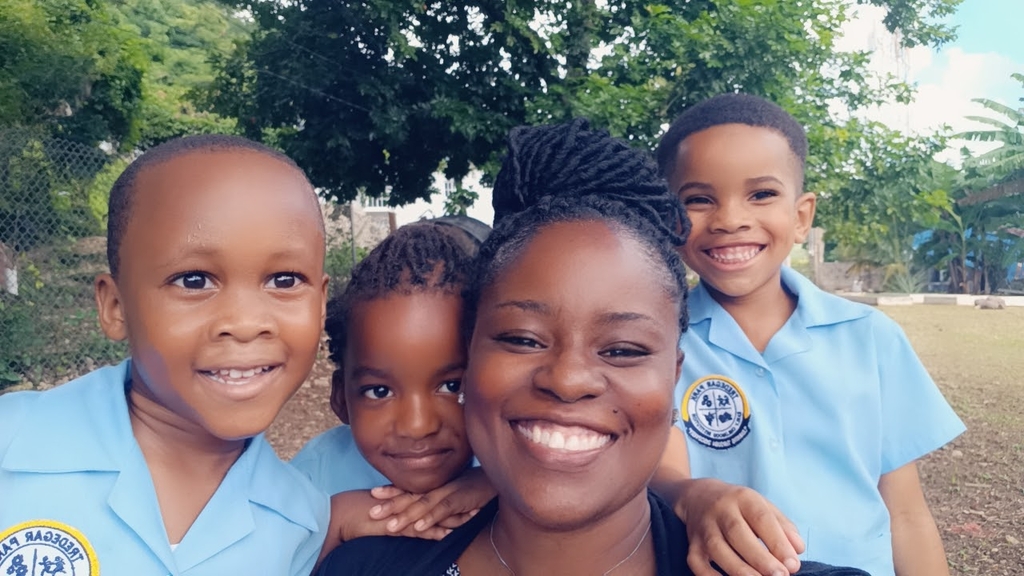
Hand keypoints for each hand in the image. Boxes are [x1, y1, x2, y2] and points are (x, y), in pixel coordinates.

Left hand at [368, 467, 494, 533]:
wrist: (498, 477)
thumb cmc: (475, 485)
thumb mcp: (454, 490)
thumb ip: (439, 497)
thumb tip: (423, 508)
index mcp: (435, 484)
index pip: (410, 487)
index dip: (391, 490)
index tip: (373, 494)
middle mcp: (438, 486)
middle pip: (411, 495)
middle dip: (390, 504)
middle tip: (372, 511)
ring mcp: (449, 492)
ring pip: (423, 504)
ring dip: (405, 515)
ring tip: (390, 526)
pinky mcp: (461, 500)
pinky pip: (442, 511)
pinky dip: (430, 519)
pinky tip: (418, 527)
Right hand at [677, 478, 803, 575]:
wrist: (698, 497)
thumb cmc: (739, 507)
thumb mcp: (763, 506)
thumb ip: (783, 527)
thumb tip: (798, 550)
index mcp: (742, 498)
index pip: (761, 518)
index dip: (777, 542)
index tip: (793, 565)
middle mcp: (720, 510)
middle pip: (737, 533)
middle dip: (760, 558)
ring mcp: (703, 528)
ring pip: (717, 549)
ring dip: (740, 570)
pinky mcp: (692, 546)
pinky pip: (698, 564)